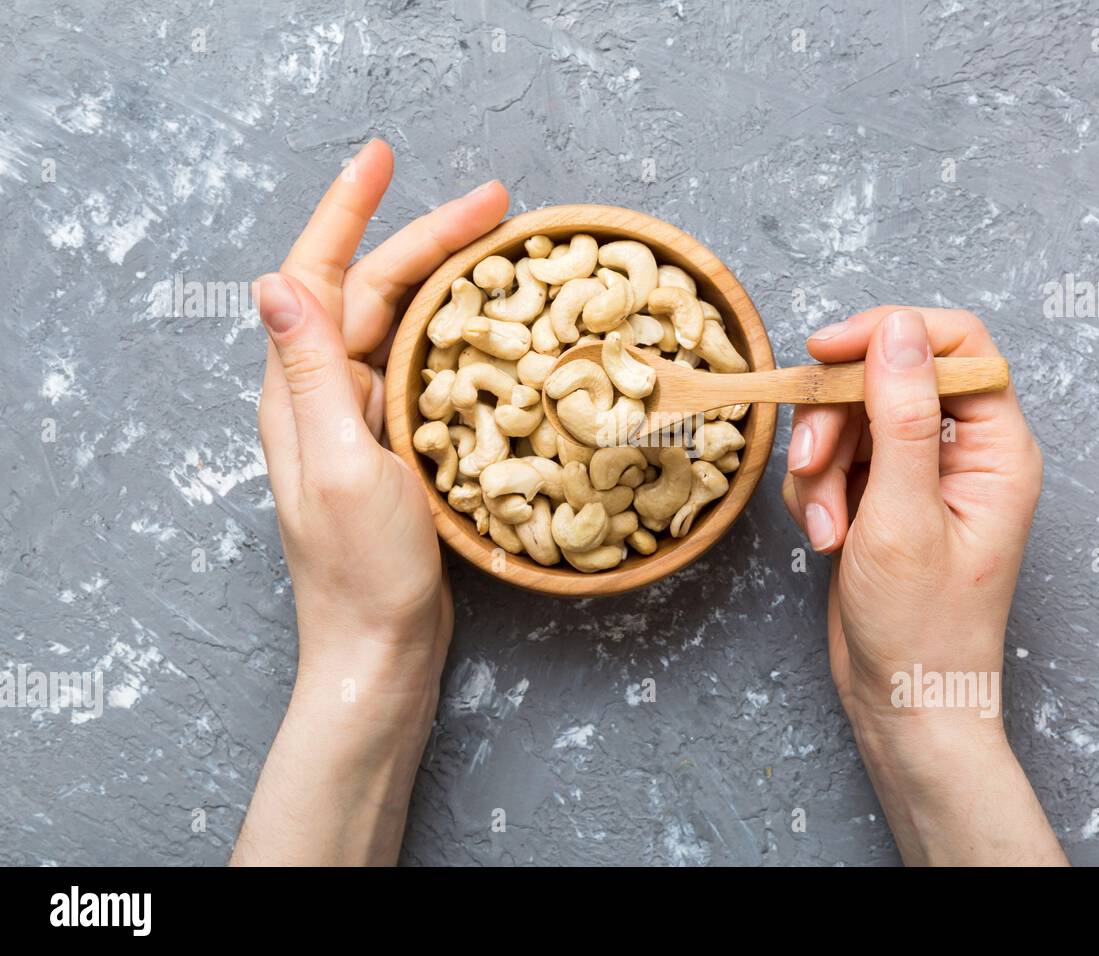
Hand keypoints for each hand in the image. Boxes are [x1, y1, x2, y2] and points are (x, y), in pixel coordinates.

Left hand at [232, 140, 507, 864]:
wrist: (383, 648)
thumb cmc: (363, 573)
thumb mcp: (339, 467)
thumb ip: (311, 377)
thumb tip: (272, 283)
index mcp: (302, 392)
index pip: (317, 278)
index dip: (346, 212)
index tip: (383, 159)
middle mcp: (327, 396)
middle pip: (374, 294)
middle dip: (429, 239)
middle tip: (498, 203)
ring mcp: (364, 422)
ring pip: (405, 328)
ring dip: (451, 283)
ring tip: (507, 251)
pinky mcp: (398, 448)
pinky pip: (427, 372)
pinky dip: (462, 338)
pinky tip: (498, 330)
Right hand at [784, 307, 1064, 864]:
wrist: (904, 702)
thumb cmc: (923, 627)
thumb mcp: (904, 516)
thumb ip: (903, 417)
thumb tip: (899, 331)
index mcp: (998, 448)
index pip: (956, 344)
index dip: (889, 334)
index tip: (826, 351)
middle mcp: (965, 453)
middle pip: (887, 379)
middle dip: (837, 421)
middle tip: (813, 467)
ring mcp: (920, 475)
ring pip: (850, 419)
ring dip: (820, 468)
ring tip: (824, 529)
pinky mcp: (881, 497)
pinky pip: (833, 459)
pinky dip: (815, 492)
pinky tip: (822, 538)